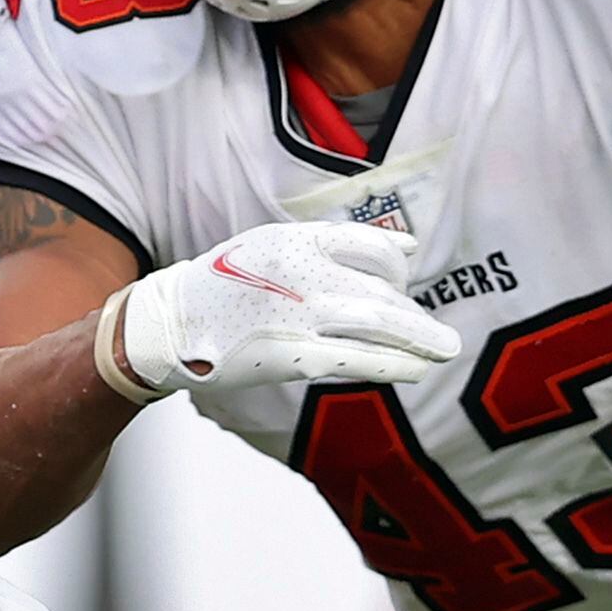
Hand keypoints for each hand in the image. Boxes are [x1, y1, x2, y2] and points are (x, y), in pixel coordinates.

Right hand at [96, 221, 459, 398]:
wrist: (167, 324)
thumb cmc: (223, 286)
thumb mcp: (269, 245)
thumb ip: (332, 245)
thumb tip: (406, 245)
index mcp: (296, 241)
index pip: (372, 246)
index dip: (399, 263)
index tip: (409, 276)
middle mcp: (303, 273)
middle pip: (383, 290)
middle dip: (417, 315)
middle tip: (440, 335)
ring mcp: (300, 315)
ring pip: (379, 323)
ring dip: (420, 338)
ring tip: (444, 350)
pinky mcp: (294, 355)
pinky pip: (358, 358)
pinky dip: (395, 364)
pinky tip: (417, 370)